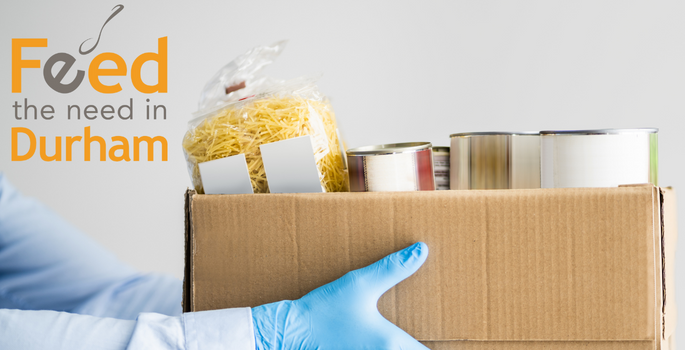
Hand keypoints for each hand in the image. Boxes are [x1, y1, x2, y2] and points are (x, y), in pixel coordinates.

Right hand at [252, 242, 428, 349]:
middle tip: (439, 333)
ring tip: (412, 335)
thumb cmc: (324, 310)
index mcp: (391, 344)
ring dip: (407, 345)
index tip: (458, 338)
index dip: (445, 347)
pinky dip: (389, 347)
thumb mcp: (360, 283)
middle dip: (424, 344)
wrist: (291, 331)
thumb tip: (421, 251)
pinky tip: (380, 338)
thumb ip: (393, 268)